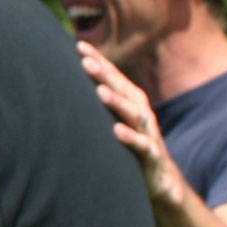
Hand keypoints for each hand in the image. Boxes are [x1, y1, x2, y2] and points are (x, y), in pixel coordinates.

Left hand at [78, 41, 184, 207]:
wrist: (162, 182)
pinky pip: (141, 145)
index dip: (99, 61)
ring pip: (133, 114)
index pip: (114, 78)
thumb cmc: (131, 148)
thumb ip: (97, 106)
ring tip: (100, 91)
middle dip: (105, 75)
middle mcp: (142, 114)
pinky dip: (129, 137)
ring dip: (117, 102)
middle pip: (122, 90)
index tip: (78, 45)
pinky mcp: (152, 156)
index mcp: (132, 103)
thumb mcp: (114, 123)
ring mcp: (148, 134)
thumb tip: (64, 90)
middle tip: (85, 61)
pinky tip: (115, 131)